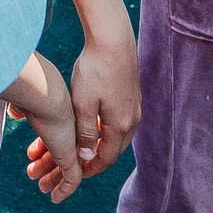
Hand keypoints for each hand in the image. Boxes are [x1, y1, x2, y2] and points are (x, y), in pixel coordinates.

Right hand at [4, 57, 80, 202]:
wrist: (47, 98)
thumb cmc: (32, 97)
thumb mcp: (25, 103)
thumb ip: (22, 108)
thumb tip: (15, 112)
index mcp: (60, 118)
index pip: (53, 137)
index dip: (41, 148)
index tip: (30, 155)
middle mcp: (70, 132)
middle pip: (60, 153)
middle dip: (46, 166)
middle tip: (32, 173)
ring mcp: (73, 146)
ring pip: (66, 168)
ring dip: (52, 180)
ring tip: (41, 188)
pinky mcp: (73, 159)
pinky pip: (72, 181)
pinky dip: (64, 191)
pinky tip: (55, 199)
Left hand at [66, 36, 140, 177]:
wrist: (113, 39)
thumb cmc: (94, 69)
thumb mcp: (83, 103)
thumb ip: (85, 132)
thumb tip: (86, 157)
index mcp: (119, 125)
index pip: (107, 158)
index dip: (92, 168)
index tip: (78, 173)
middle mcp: (131, 119)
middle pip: (115, 149)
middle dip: (98, 158)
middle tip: (81, 163)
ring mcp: (134, 106)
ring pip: (119, 134)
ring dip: (104, 142)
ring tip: (87, 145)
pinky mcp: (132, 94)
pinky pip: (121, 120)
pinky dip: (108, 128)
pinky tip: (96, 122)